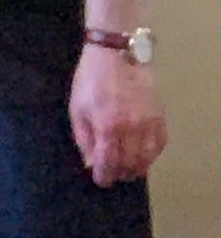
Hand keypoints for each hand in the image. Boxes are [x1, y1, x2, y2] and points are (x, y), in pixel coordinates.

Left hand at [68, 41, 165, 185]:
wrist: (116, 56)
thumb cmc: (90, 81)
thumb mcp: (77, 109)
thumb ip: (83, 139)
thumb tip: (89, 162)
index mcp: (106, 127)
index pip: (108, 162)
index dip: (104, 176)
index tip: (102, 180)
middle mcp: (131, 128)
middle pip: (129, 163)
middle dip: (120, 173)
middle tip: (113, 175)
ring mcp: (148, 122)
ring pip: (147, 157)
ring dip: (137, 168)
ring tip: (128, 170)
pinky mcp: (159, 116)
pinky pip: (160, 144)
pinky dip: (152, 155)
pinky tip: (144, 157)